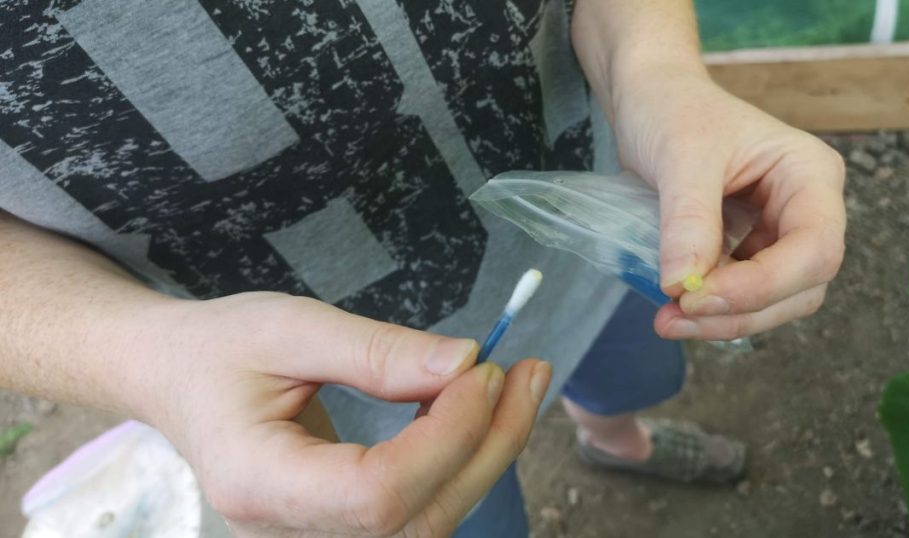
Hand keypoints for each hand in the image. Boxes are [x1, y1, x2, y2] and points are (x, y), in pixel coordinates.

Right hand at [128, 292, 550, 536]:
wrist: (174, 377)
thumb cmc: (218, 347)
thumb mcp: (288, 327)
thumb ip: (376, 350)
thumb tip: (465, 363)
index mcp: (256, 482)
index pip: (375, 493)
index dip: (445, 438)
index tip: (482, 370)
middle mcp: (285, 530)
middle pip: (416, 518)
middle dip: (487, 446)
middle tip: (526, 372)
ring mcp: (313, 537)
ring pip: (427, 521)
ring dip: (485, 454)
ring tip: (516, 385)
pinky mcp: (338, 525)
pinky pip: (417, 509)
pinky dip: (459, 461)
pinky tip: (479, 411)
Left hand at [611, 69, 845, 339]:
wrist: (652, 99)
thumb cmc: (674, 110)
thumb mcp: (681, 157)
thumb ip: (688, 221)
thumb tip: (683, 287)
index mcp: (811, 176)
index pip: (815, 249)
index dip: (762, 285)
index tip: (696, 295)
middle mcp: (807, 210)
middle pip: (802, 287)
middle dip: (741, 312)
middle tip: (673, 317)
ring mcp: (779, 234)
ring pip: (775, 302)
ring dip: (725, 320)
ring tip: (667, 318)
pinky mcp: (748, 251)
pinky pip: (743, 296)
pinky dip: (713, 311)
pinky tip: (673, 307)